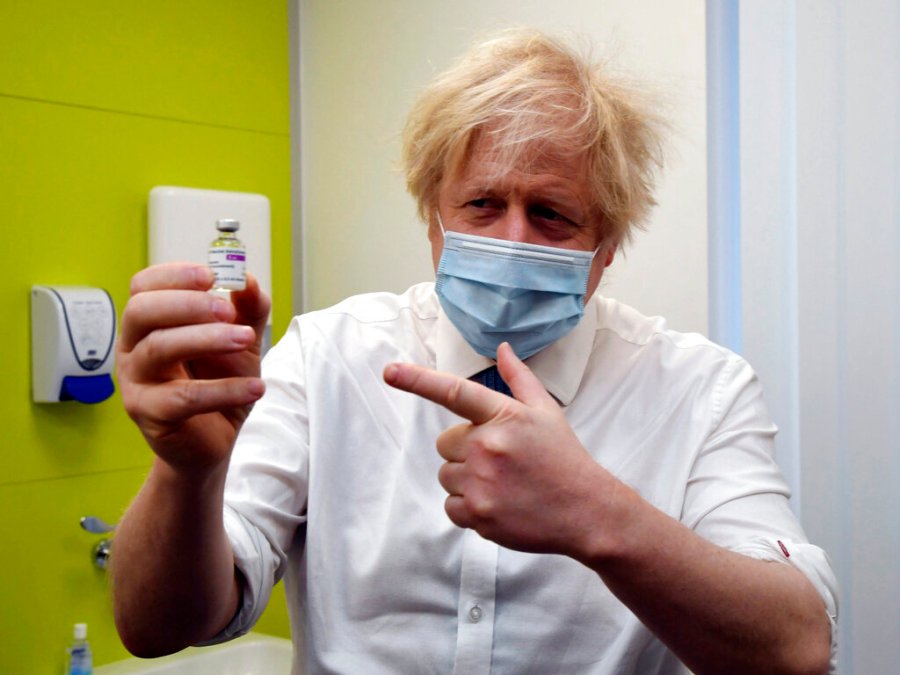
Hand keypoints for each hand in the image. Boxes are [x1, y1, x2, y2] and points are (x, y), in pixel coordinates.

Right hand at [117, 262, 270, 471]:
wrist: (216, 438)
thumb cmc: (220, 381)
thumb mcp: (241, 340)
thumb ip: (248, 310)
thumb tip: (247, 280)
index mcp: (149, 323)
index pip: (144, 287)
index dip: (174, 276)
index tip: (212, 275)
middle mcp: (133, 348)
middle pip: (141, 311)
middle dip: (187, 304)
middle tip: (228, 310)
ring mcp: (136, 382)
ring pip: (159, 349)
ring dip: (207, 339)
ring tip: (246, 340)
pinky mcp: (150, 415)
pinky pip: (184, 397)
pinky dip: (224, 389)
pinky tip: (255, 388)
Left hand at [383, 342, 616, 557]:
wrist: (587, 511)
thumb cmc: (564, 458)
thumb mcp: (546, 411)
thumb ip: (519, 379)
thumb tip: (503, 349)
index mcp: (503, 416)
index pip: (454, 391)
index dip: (418, 380)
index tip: (389, 372)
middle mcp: (488, 446)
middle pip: (445, 443)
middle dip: (464, 450)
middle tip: (499, 460)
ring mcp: (481, 482)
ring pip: (447, 475)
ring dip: (466, 479)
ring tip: (503, 484)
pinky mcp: (478, 515)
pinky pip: (450, 506)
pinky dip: (467, 507)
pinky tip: (498, 503)